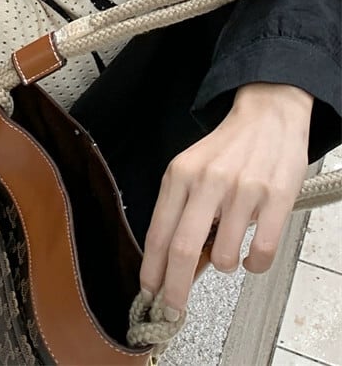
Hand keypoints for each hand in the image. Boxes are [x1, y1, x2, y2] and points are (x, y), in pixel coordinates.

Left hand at [138, 83, 312, 321]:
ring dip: (225, 265)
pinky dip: (255, 264)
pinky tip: (253, 254)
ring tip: (230, 246)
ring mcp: (242, 191)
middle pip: (182, 249)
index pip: (159, 232)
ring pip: (224, 257)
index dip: (152, 270)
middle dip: (174, 289)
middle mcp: (208, 182)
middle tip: (173, 308)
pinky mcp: (275, 199)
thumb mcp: (193, 170)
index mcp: (180, 174)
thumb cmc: (227, 148)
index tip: (149, 294)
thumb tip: (171, 265)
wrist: (267, 115)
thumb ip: (181, 212)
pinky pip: (261, 253)